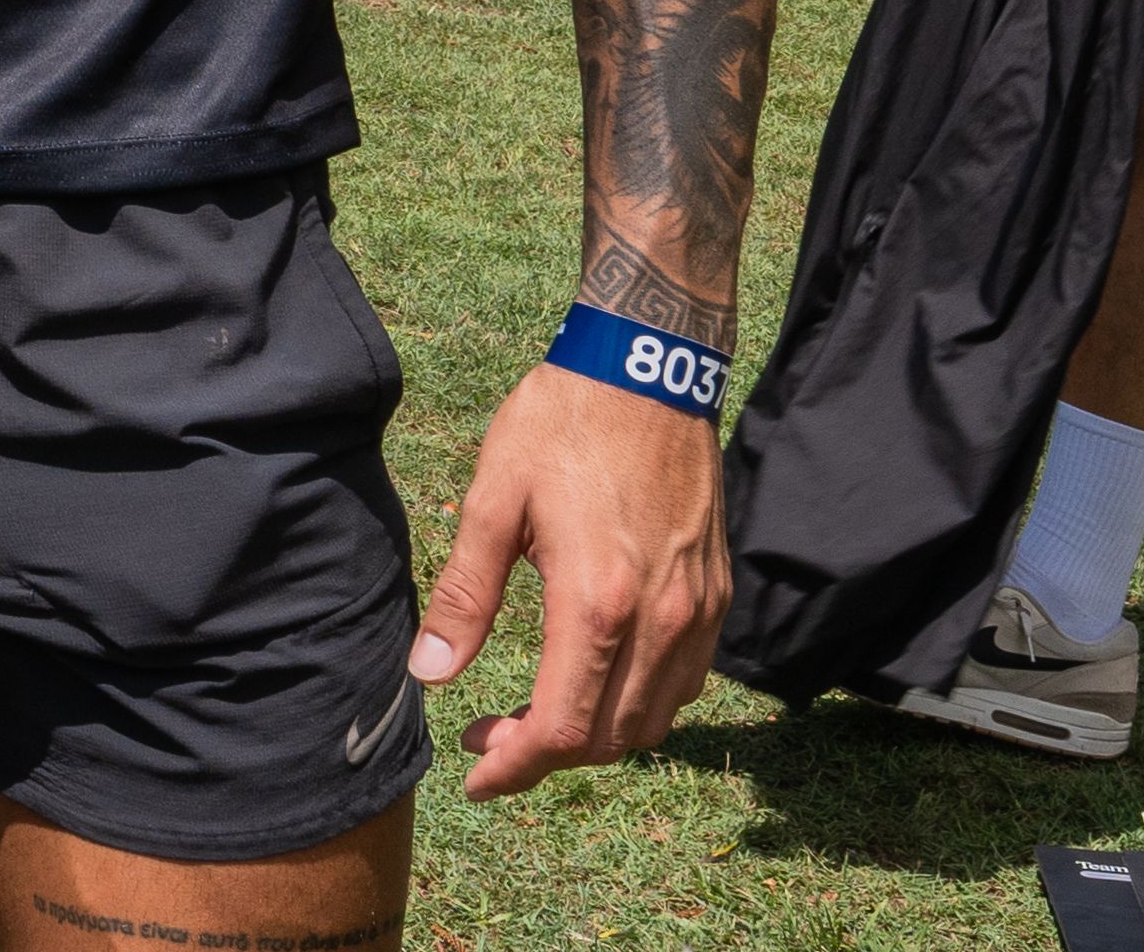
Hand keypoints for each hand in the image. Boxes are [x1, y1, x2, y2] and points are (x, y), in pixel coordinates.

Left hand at [412, 365, 729, 796]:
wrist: (647, 370)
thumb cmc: (562, 424)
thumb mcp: (494, 500)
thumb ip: (464, 595)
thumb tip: (429, 672)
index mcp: (597, 602)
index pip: (562, 728)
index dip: (515, 767)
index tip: (473, 774)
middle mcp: (660, 619)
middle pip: (610, 739)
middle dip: (546, 756)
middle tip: (490, 739)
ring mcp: (697, 611)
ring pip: (654, 721)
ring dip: (596, 738)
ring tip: (537, 716)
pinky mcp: (715, 595)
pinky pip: (687, 683)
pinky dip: (641, 705)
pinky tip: (597, 681)